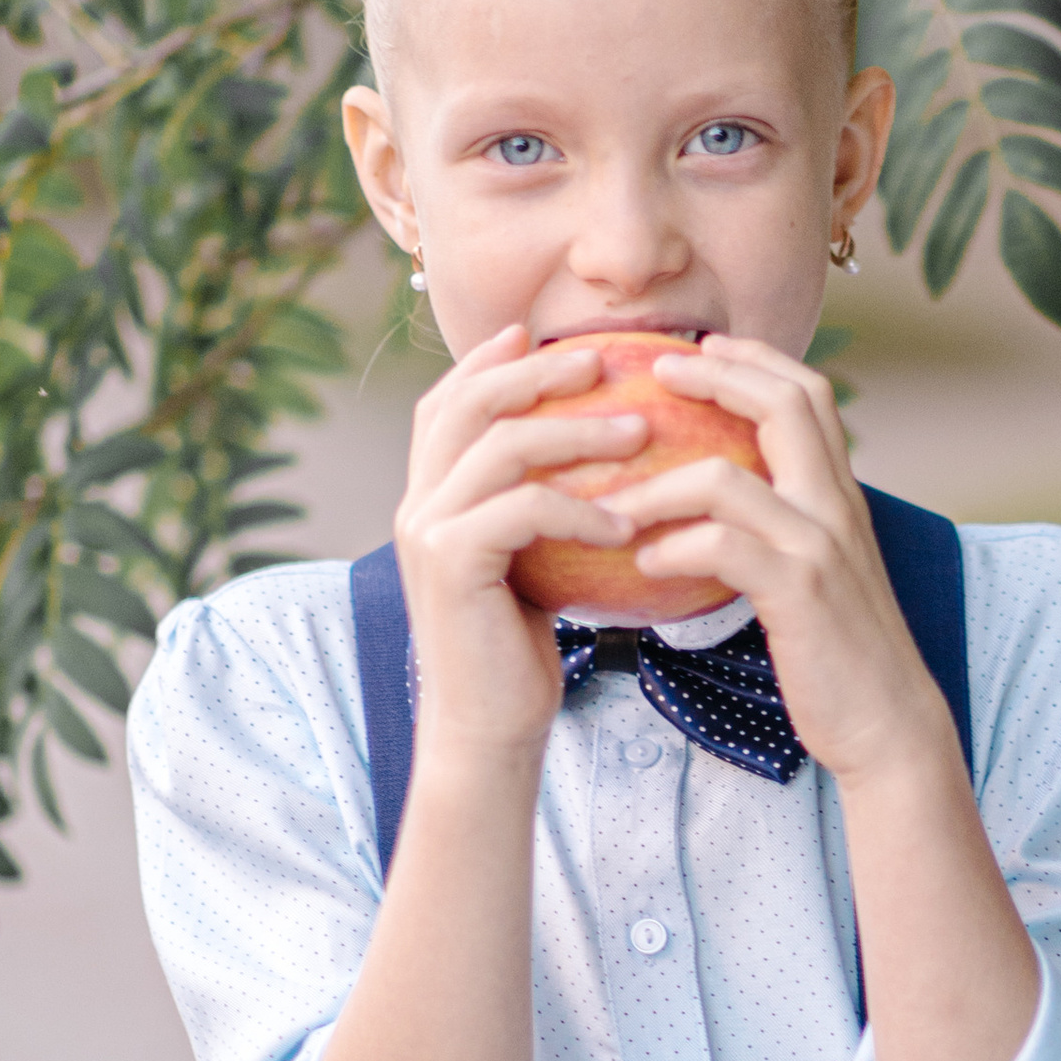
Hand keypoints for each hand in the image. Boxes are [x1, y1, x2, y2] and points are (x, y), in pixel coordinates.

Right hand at [391, 326, 650, 759]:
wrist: (487, 728)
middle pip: (473, 402)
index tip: (544, 332)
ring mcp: (427, 529)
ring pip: (502, 444)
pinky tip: (627, 519)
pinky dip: (581, 506)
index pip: (449, 401)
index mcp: (430, 495)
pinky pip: (524, 508)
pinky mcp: (449, 562)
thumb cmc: (520, 652)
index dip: (491, 359)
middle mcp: (417, 502)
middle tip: (606, 360)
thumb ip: (537, 508)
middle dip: (539, 371)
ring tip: (643, 432)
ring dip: (578, 430)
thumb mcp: (530, 563)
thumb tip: (601, 459)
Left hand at [617, 338, 956, 786]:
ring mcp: (822, 547)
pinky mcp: (801, 593)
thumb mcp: (817, 572)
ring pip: (729, 478)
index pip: (806, 393)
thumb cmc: (839, 655)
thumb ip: (783, 527)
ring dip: (658, 484)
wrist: (888, 724)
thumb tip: (724, 507)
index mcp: (840, 495)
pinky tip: (645, 564)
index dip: (753, 357)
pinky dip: (673, 547)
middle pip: (783, 402)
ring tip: (614, 501)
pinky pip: (722, 547)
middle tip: (655, 368)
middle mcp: (837, 506)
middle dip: (715, 373)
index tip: (700, 345)